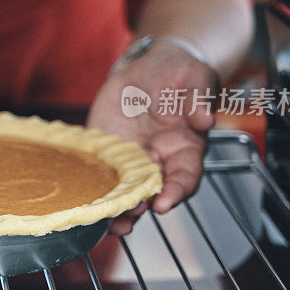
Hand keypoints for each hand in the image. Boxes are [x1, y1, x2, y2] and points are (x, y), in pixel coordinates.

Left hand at [87, 44, 217, 235]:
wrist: (145, 66)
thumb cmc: (176, 73)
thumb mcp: (193, 76)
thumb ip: (199, 97)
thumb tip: (206, 119)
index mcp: (185, 148)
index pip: (185, 178)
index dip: (176, 192)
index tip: (164, 203)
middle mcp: (158, 161)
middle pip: (152, 194)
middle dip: (141, 207)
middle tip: (129, 214)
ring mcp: (130, 160)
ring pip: (125, 193)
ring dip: (118, 210)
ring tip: (108, 222)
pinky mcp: (105, 154)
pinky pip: (99, 176)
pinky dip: (93, 191)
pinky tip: (84, 203)